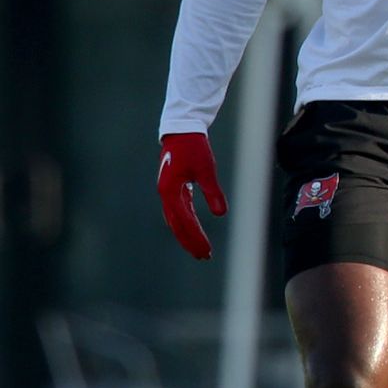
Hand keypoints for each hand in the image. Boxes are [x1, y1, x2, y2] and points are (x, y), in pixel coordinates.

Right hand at [157, 133, 225, 259]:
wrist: (182, 131)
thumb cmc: (194, 148)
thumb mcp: (207, 170)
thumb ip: (213, 192)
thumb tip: (221, 214)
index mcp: (170, 191)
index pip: (184, 221)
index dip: (195, 237)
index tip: (206, 250)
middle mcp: (166, 194)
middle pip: (177, 225)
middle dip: (190, 241)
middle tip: (204, 256)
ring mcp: (168, 192)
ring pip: (177, 220)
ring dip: (187, 234)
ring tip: (200, 249)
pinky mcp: (174, 189)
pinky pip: (179, 211)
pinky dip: (187, 222)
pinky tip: (194, 231)